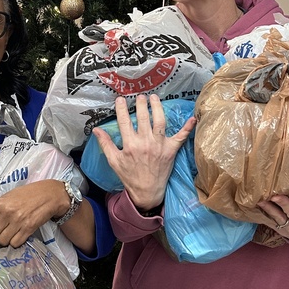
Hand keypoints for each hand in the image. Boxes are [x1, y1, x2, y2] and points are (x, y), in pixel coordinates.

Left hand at [0, 180, 72, 247]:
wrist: (50, 194)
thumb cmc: (29, 194)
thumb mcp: (10, 196)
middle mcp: (7, 213)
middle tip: (3, 235)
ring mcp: (17, 221)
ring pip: (3, 241)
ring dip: (6, 241)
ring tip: (11, 236)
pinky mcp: (28, 228)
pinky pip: (15, 243)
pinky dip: (16, 242)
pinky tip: (19, 236)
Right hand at [91, 94, 195, 211]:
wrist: (147, 192)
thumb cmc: (130, 176)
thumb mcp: (114, 161)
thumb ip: (106, 144)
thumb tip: (96, 130)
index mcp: (130, 145)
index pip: (124, 121)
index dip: (121, 109)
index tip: (120, 99)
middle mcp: (145, 142)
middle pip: (143, 118)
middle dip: (141, 104)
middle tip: (140, 96)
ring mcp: (160, 145)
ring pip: (160, 121)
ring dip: (157, 107)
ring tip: (154, 97)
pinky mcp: (171, 150)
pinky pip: (181, 137)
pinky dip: (187, 128)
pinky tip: (193, 118)